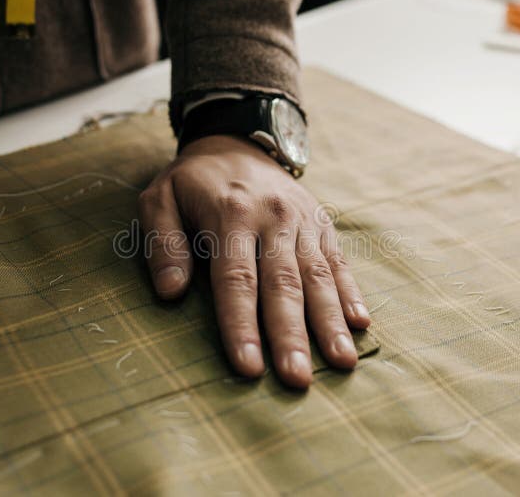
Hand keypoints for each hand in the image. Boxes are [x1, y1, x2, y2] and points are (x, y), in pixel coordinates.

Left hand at [138, 135, 370, 387]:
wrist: (238, 140)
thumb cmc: (192, 182)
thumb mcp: (160, 199)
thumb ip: (162, 242)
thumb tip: (170, 292)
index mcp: (229, 215)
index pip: (236, 280)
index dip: (242, 325)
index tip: (249, 367)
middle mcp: (272, 218)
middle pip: (283, 284)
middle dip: (291, 335)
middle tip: (298, 379)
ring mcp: (302, 221)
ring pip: (317, 276)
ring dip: (329, 322)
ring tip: (341, 363)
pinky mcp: (322, 224)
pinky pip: (338, 261)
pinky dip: (350, 293)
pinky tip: (360, 324)